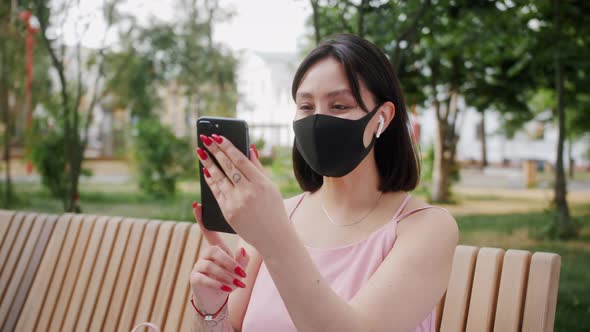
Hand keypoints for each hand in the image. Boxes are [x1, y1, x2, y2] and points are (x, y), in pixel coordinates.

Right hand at [190, 202, 248, 313]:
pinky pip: (205, 278)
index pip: (208, 231)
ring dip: (226, 276)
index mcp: (216, 248)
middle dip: (230, 263)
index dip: (201, 218)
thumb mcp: (239, 269)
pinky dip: (218, 284)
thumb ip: (242, 260)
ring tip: (237, 285)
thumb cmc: (229, 279)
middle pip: (214, 251)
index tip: (196, 204)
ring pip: (211, 266)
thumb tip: (242, 250)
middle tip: (242, 274)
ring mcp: (198, 266)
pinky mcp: (195, 278)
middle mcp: (205, 255)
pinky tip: (227, 289)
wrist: (218, 299)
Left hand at [196, 134, 289, 253]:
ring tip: (201, 152)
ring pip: (218, 179)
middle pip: (227, 167)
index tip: (218, 137)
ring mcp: (236, 203)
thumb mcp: (271, 187)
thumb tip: (249, 148)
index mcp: (261, 184)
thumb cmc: (274, 209)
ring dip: (208, 164)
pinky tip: (205, 171)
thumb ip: (258, 167)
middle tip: (205, 139)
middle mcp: (248, 192)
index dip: (227, 147)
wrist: (273, 237)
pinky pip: (216, 192)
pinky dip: (210, 180)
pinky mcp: (228, 212)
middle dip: (214, 151)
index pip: (240, 160)